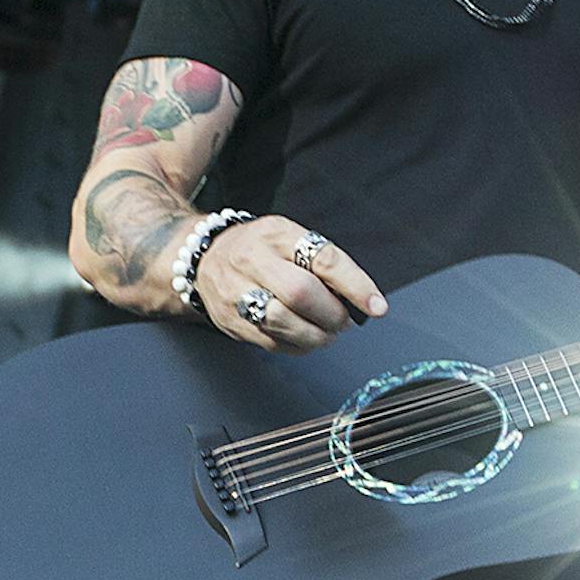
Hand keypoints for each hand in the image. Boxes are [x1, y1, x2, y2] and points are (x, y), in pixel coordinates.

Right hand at [195, 215, 386, 353]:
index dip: (355, 285)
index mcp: (277, 234)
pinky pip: (272, 342)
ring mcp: (236, 292)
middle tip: (343, 320)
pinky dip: (299, 346)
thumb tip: (361, 300)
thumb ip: (323, 263)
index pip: (322, 259)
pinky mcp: (230, 321)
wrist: (202, 258)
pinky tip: (305, 337)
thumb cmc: (260, 249)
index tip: (377, 306)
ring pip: (284, 323)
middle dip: (332, 314)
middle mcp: (253, 260)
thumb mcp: (289, 238)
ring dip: (317, 335)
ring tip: (326, 331)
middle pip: (301, 293)